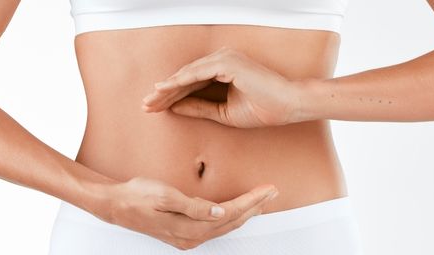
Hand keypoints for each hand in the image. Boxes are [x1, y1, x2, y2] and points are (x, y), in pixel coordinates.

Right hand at [93, 176, 278, 250]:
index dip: (251, 201)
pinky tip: (236, 210)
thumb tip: (220, 212)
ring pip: (225, 226)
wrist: (116, 205)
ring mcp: (188, 238)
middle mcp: (192, 237)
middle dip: (255, 207)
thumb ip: (194, 206)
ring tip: (262, 201)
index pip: (230, 213)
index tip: (267, 189)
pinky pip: (215, 227)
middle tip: (272, 192)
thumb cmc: (138, 196)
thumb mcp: (164, 196)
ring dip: (245, 213)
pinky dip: (230, 217)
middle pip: (232, 222)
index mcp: (190, 227)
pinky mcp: (184, 234)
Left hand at [141, 47, 308, 127]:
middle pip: (185, 77)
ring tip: (150, 101)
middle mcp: (222, 60)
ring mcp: (224, 58)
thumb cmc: (262, 108)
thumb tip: (174, 108)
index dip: (172, 96)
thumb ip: (199, 108)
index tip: (155, 108)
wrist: (287, 105)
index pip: (191, 83)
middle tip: (146, 105)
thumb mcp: (223, 112)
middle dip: (164, 93)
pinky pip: (197, 73)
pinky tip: (165, 91)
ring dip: (168, 88)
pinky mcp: (227, 62)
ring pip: (188, 74)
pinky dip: (180, 82)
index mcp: (223, 70)